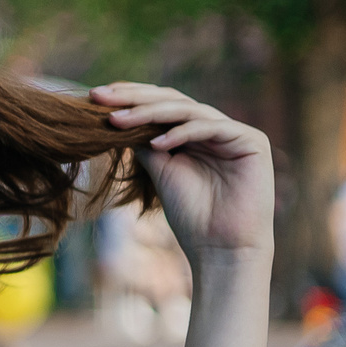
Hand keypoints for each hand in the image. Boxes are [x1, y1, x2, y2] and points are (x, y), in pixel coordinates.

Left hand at [91, 83, 274, 265]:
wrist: (222, 249)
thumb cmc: (192, 216)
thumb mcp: (160, 171)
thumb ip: (145, 142)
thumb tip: (116, 117)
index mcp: (196, 132)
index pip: (161, 104)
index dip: (129, 99)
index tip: (93, 98)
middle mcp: (216, 127)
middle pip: (172, 101)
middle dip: (133, 98)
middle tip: (99, 97)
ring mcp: (235, 132)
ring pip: (188, 110)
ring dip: (149, 113)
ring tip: (118, 120)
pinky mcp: (252, 141)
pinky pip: (210, 128)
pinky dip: (182, 133)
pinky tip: (156, 143)